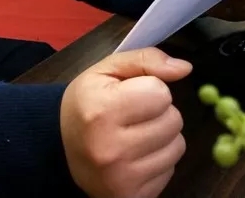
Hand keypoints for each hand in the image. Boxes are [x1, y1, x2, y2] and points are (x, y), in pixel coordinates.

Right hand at [60, 47, 191, 197]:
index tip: (130, 94)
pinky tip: (136, 155)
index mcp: (102, 111)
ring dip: (163, 136)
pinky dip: (159, 159)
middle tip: (134, 115)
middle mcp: (110, 149)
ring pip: (177, 146)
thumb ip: (146, 60)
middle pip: (174, 120)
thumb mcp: (107, 70)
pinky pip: (171, 170)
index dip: (150, 88)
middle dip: (159, 112)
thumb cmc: (87, 103)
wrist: (60, 147)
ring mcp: (122, 178)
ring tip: (136, 134)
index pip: (161, 93)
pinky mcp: (132, 197)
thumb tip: (185, 68)